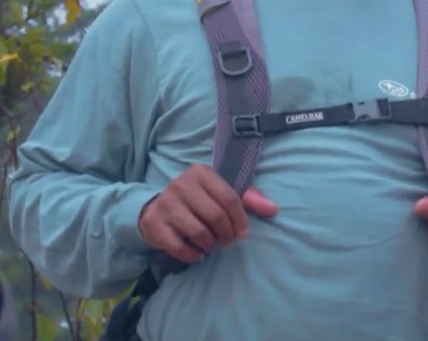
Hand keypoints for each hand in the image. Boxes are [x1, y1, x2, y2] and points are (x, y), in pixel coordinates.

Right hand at [138, 164, 279, 264]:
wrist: (156, 209)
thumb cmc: (198, 200)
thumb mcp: (221, 192)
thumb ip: (249, 199)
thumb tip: (274, 210)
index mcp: (201, 173)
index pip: (230, 198)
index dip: (241, 220)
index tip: (244, 234)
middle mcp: (181, 184)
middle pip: (216, 216)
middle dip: (227, 234)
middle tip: (228, 242)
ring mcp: (165, 204)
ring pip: (199, 232)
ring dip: (210, 244)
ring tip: (211, 245)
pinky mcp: (154, 224)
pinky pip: (179, 247)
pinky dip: (193, 255)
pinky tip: (197, 253)